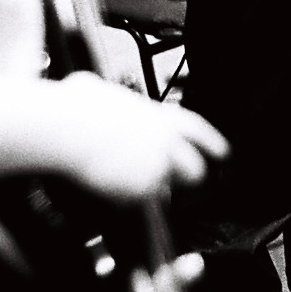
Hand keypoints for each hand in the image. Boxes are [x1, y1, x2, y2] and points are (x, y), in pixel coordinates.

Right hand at [57, 72, 227, 200]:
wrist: (67, 128)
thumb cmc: (75, 107)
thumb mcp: (98, 89)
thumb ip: (109, 98)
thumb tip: (95, 93)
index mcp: (161, 116)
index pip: (200, 132)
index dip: (214, 144)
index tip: (223, 154)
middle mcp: (166, 142)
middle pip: (195, 172)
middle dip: (185, 180)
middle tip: (168, 182)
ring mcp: (156, 167)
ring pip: (162, 190)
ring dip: (145, 188)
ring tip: (119, 177)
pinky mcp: (142, 189)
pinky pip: (137, 202)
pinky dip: (123, 198)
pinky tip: (105, 182)